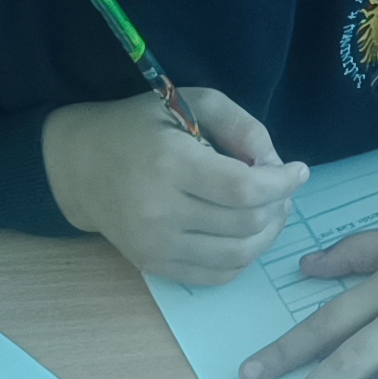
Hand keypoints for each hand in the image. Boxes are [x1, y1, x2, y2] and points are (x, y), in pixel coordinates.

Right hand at [44, 85, 306, 284]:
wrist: (79, 166)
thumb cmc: (140, 127)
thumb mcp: (192, 103)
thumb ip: (242, 126)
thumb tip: (277, 166)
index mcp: (170, 165)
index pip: (244, 189)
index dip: (282, 184)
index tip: (298, 171)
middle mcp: (160, 212)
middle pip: (246, 224)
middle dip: (279, 206)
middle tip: (282, 189)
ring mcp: (155, 245)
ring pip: (238, 256)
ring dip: (268, 235)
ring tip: (270, 211)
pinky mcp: (153, 266)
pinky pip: (217, 275)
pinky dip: (243, 258)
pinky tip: (245, 233)